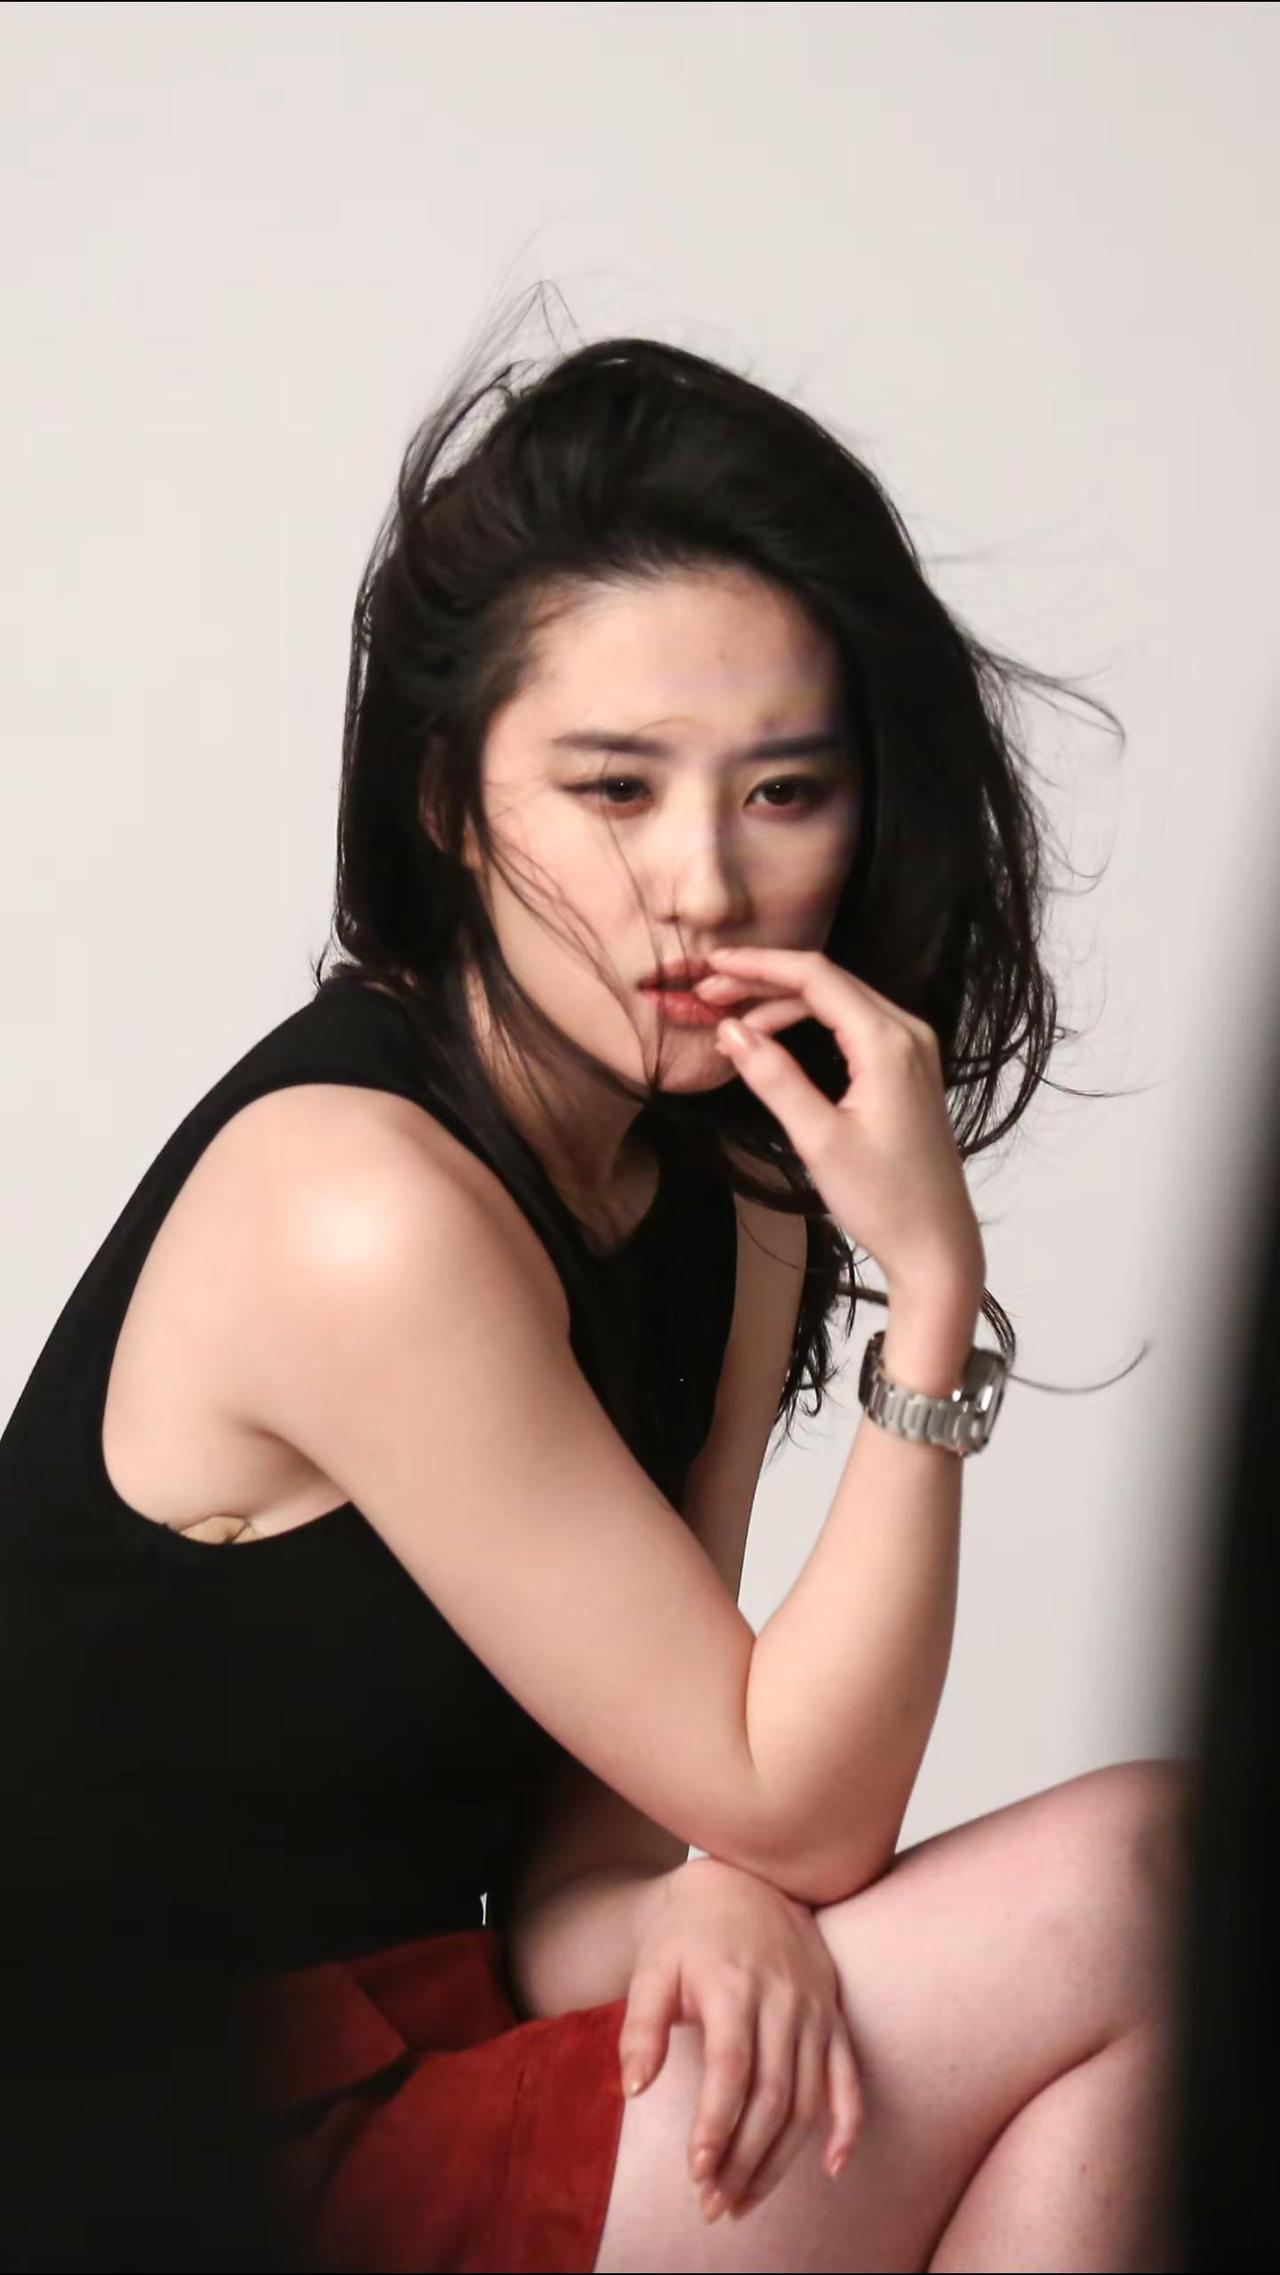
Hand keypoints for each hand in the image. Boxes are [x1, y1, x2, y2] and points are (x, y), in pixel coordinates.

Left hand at [616, 1855, 860, 2221]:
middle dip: (744, 2159)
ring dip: (780, 2159)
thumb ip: (641, 2028)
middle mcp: (783, 2000)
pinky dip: (848, 2124)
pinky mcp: (833, 2014)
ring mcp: (815, 2009)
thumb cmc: (688, 1934)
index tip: (697, 2172)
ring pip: (808, 2099)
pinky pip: (849, 2075)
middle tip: (714, 2205)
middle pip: (772, 2095)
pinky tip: (834, 2166)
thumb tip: (634, 2090)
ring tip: (745, 2200)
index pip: (732, 2068)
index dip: (716, 2124)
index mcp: (734, 1986)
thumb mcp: (652, 1969)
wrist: (744, 1880)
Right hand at [695, 945, 984, 1298]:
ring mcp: (912, 1049)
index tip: (710, 965)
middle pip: (826, 981)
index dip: (758, 965)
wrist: (936, 1245)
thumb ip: (774, 1078)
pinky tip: (771, 1039)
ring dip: (782, 1003)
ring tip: (728, 1021)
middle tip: (707, 994)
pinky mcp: (907, 1068)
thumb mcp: (818, 1140)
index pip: (816, 977)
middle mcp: (907, 1033)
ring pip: (838, 1001)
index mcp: (888, 1043)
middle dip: (763, 981)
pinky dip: (808, 1024)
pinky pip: (852, 1025)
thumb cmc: (884, 1200)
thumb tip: (730, 1031)